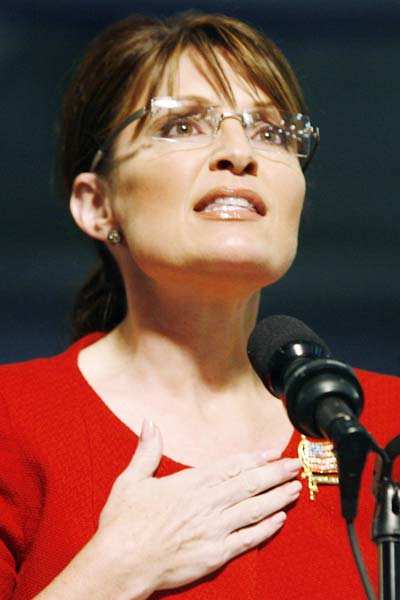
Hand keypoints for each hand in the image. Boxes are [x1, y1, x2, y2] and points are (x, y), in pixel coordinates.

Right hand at [96, 419, 300, 595]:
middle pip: (250, 484)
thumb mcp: (132, 480)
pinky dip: (266, 529)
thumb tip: (149, 424)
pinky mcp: (215, 554)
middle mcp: (208, 504)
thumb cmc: (124, 523)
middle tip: (296, 465)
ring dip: (278, 498)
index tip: (273, 452)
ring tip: (295, 489)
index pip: (232, 466)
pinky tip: (279, 520)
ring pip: (255, 509)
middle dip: (276, 474)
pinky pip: (248, 539)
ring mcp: (215, 530)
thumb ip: (147, 451)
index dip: (256, 458)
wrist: (122, 563)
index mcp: (191, 483)